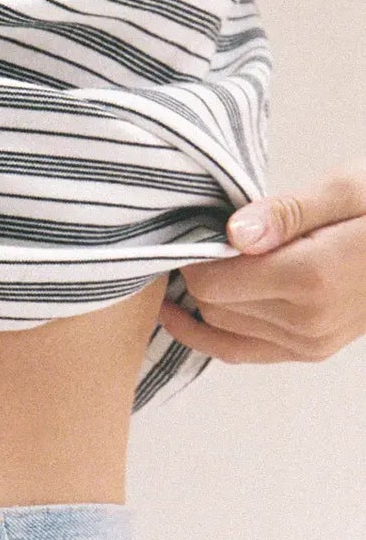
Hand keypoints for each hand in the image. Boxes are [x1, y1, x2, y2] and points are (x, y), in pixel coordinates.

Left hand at [159, 166, 365, 364]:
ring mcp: (309, 343)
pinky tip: (191, 311)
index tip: (196, 230)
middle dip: (199, 276)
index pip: (214, 281)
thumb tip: (233, 234)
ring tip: (200, 266)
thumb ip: (286, 211)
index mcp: (311, 276)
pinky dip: (214, 331)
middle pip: (214, 306)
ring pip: (223, 330)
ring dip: (205, 302)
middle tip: (196, 242)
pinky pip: (242, 351)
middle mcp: (306, 320)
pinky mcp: (310, 351)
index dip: (195, 255)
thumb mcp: (347, 188)